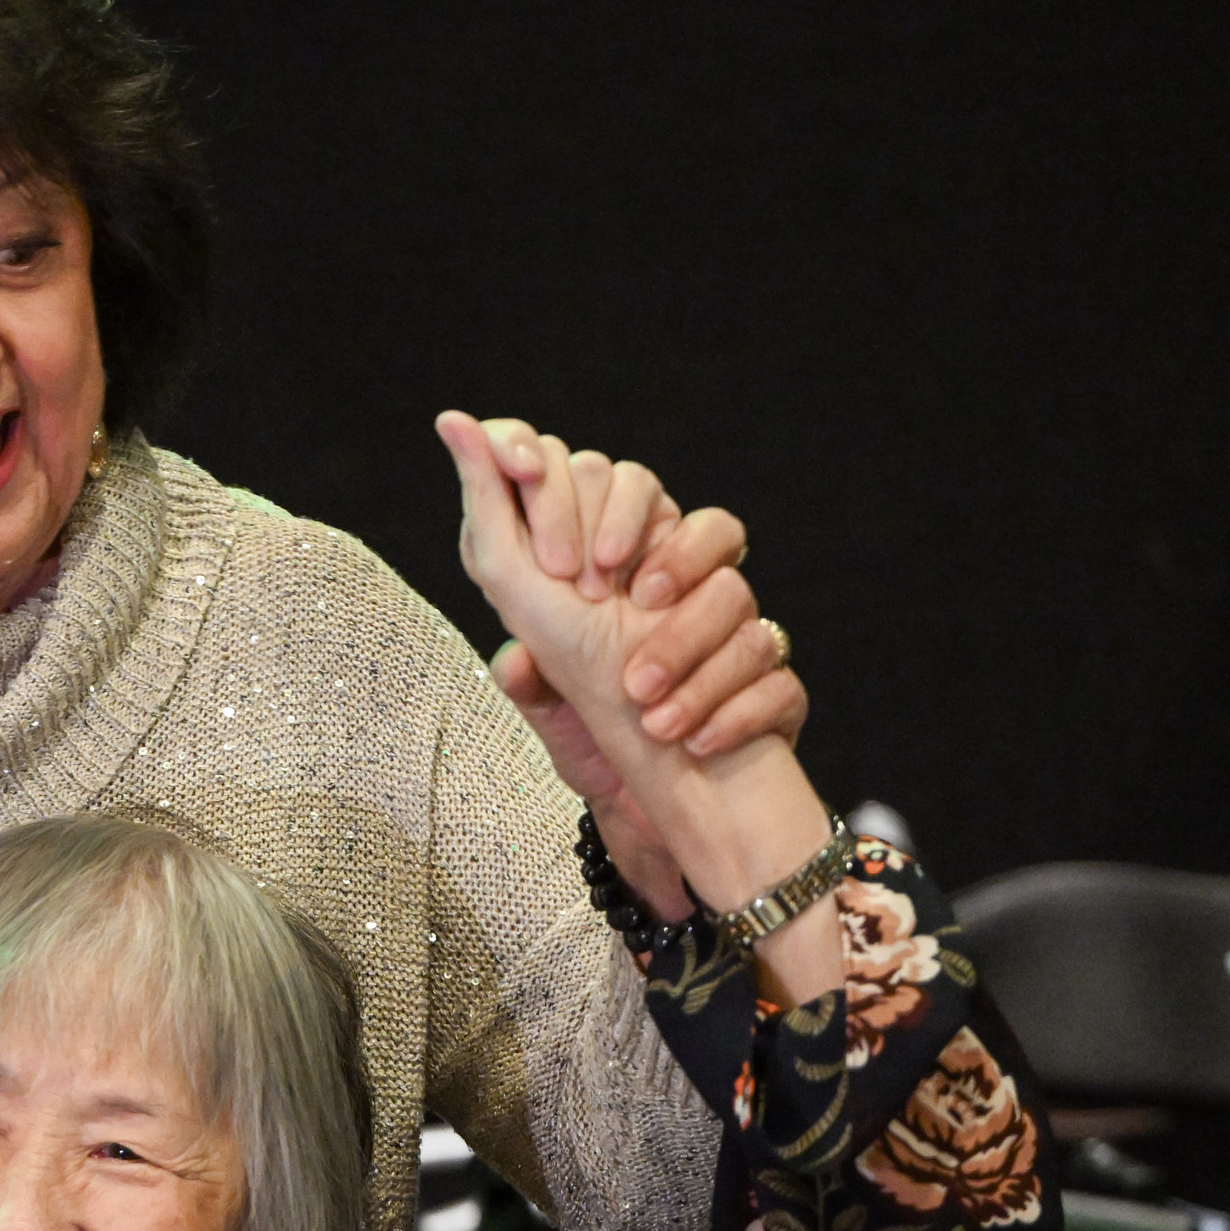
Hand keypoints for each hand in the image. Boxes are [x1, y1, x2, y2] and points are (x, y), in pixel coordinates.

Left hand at [439, 413, 838, 1000]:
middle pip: (703, 524)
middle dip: (647, 560)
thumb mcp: (522, 618)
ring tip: (640, 698)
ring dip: (681, 652)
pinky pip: (773, 673)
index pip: (625, 482)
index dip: (592, 501)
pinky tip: (686, 736)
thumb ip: (493, 526)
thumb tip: (454, 423)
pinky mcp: (776, 682)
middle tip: (597, 596)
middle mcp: (693, 582)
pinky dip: (727, 709)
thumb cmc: (582, 709)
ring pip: (736, 598)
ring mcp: (742, 629)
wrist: (647, 807)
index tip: (564, 558)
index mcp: (634, 560)